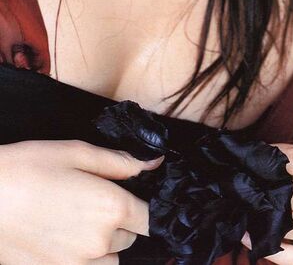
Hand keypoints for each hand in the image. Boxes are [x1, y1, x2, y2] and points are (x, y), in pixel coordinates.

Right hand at [0, 138, 163, 263]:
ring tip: (77, 220)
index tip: (134, 197)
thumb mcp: (76, 152)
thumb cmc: (27, 169)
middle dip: (120, 220)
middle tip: (93, 199)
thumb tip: (151, 163)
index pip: (150, 218)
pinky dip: (82, 259)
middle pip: (130, 238)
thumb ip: (119, 161)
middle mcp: (99, 242)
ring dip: (103, 244)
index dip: (145, 206)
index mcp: (110, 207)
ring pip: (109, 259)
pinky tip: (62, 237)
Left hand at [241, 142, 292, 264]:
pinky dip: (267, 246)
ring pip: (291, 226)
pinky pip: (291, 256)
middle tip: (241, 187)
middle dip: (265, 191)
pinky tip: (250, 236)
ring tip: (243, 209)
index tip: (249, 159)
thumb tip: (253, 156)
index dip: (269, 159)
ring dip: (263, 218)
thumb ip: (292, 159)